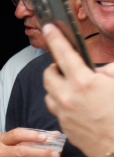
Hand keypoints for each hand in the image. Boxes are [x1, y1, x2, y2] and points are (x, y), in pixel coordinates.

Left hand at [41, 25, 113, 156]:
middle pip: (48, 75)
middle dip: (54, 67)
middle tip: (65, 67)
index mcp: (83, 82)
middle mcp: (68, 97)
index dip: (55, 37)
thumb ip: (110, 72)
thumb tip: (100, 71)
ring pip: (49, 95)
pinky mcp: (65, 129)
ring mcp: (64, 115)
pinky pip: (57, 111)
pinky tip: (77, 106)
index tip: (49, 27)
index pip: (63, 53)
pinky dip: (62, 105)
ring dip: (57, 88)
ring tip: (72, 88)